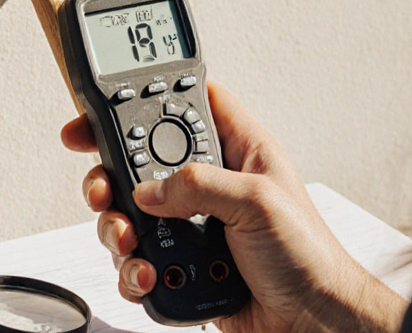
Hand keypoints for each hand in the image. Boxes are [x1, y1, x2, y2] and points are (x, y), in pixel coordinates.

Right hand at [61, 81, 406, 332]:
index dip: (141, 100)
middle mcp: (209, 184)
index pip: (183, 106)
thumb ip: (201, 184)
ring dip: (118, 229)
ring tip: (130, 242)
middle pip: (138, 161)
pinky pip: (138, 259)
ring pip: (130, 214)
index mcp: (236, 151)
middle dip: (112, 176)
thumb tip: (151, 188)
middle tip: (102, 189)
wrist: (312, 322)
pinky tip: (149, 274)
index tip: (99, 110)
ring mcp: (192, 224)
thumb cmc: (310, 257)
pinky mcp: (181, 263)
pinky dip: (133, 269)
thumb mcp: (260, 203)